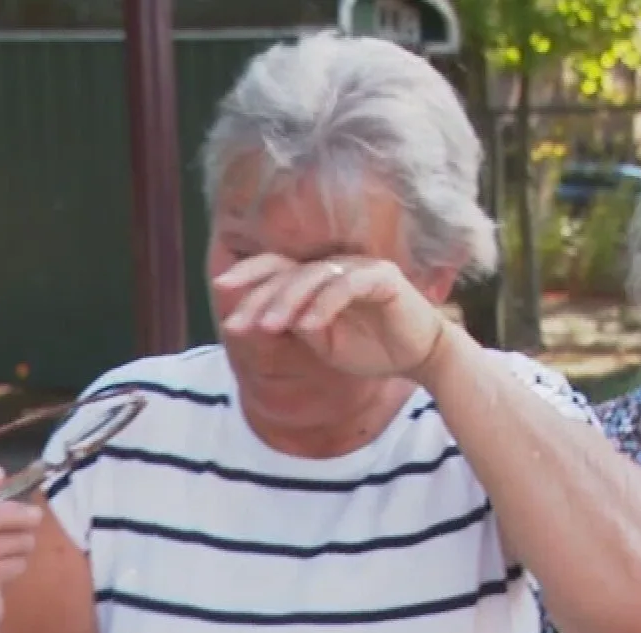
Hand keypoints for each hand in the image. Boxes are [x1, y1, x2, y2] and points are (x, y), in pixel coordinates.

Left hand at [213, 253, 447, 378]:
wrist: (421, 358)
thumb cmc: (372, 350)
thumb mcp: (324, 344)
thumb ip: (296, 328)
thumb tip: (260, 322)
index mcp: (319, 278)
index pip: (277, 267)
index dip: (249, 274)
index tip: (219, 289)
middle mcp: (336, 266)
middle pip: (288, 271)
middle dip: (260, 298)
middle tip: (238, 323)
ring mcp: (359, 268)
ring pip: (313, 276)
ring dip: (286, 302)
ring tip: (268, 328)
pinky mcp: (382, 278)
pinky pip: (346, 286)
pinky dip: (324, 305)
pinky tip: (307, 327)